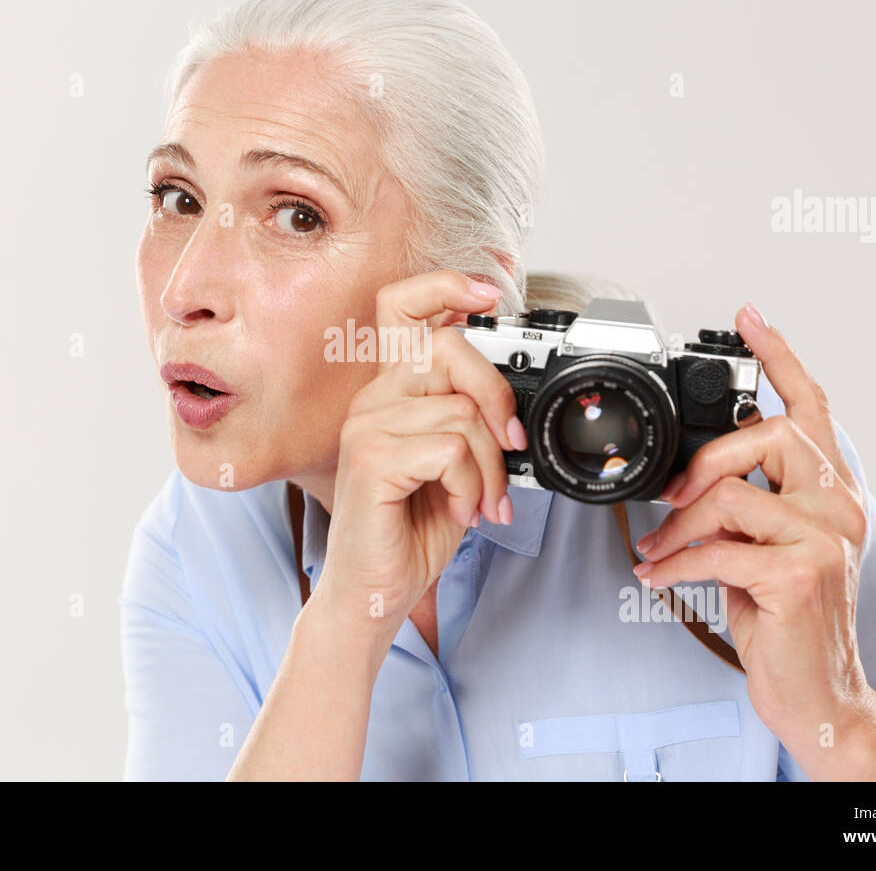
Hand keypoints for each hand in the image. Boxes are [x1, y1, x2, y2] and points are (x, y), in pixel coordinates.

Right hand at [312, 270, 527, 633]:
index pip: (402, 307)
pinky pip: (449, 449)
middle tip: (508, 444)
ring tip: (477, 499)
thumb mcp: (454, 465)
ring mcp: (366, 426)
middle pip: (447, 349)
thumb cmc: (411, 528)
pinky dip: (470, 485)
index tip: (487, 291)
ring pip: (459, 411)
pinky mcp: (370, 459)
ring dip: (488, 466)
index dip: (444, 285)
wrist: (377, 590)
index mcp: (391, 391)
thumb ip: (471, 421)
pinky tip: (457, 508)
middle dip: (495, 395)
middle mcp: (372, 399)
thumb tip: (510, 400)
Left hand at [631, 303, 871, 755]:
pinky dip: (675, 566)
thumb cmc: (786, 619)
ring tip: (657, 553)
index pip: (812, 406)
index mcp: (832, 491)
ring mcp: (826, 538)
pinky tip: (660, 578)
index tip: (749, 317)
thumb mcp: (767, 548)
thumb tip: (690, 477)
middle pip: (765, 436)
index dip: (779, 357)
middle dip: (703, 463)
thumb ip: (748, 504)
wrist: (817, 693)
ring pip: (730, 495)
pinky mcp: (800, 575)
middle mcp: (840, 506)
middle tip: (671, 497)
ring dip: (678, 527)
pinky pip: (717, 551)